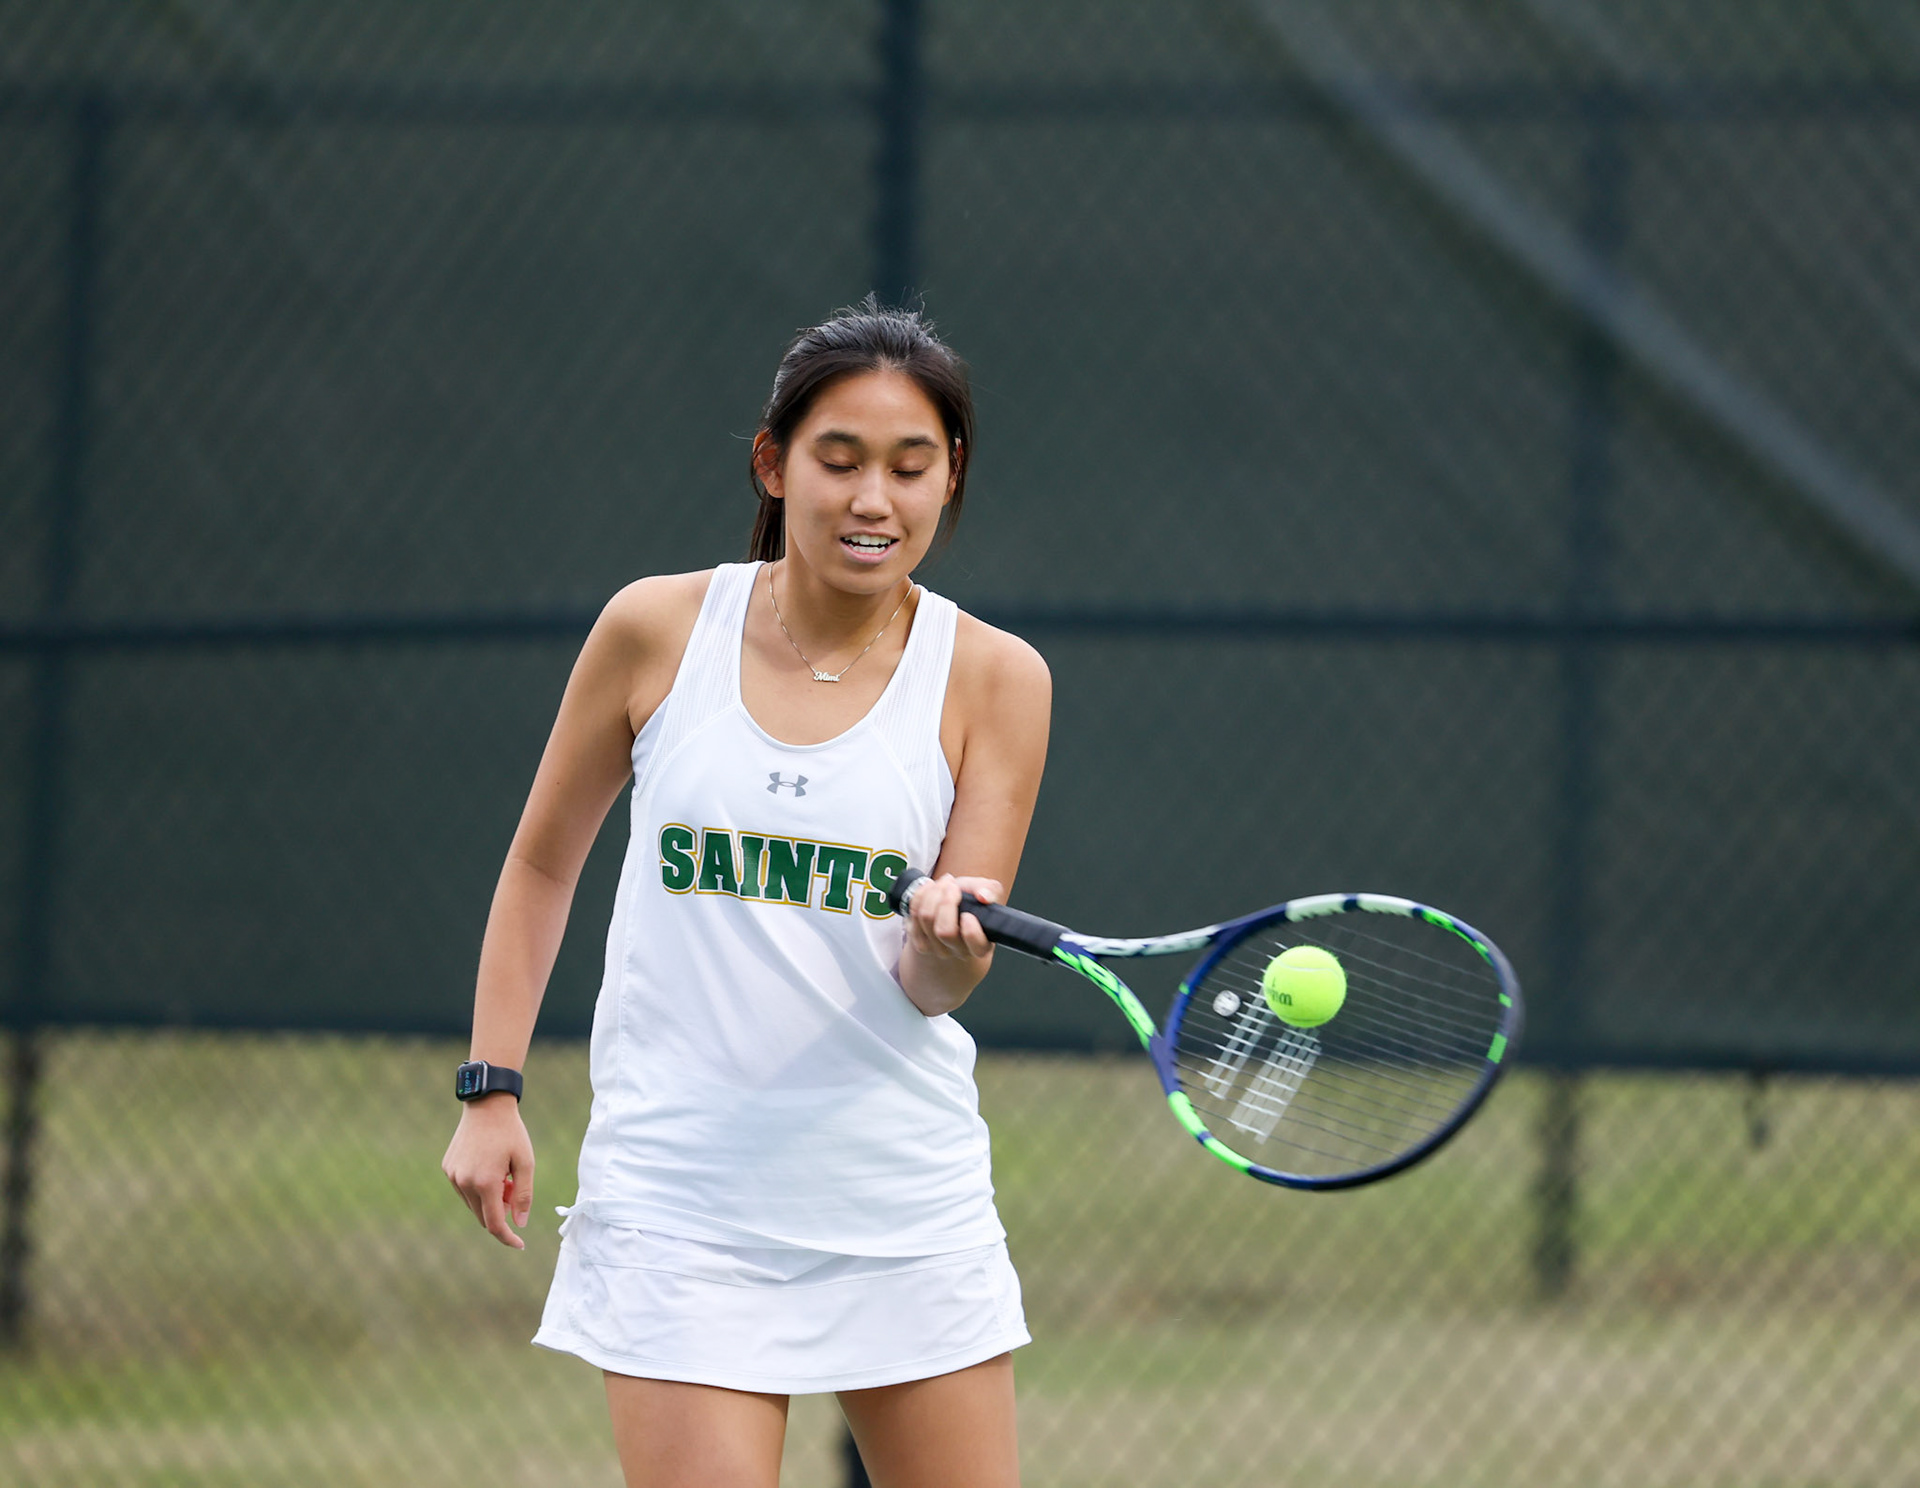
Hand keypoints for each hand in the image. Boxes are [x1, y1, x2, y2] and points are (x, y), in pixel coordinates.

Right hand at [441, 1095, 534, 1249]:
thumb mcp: (525, 1163)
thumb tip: (519, 1223)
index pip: (495, 1224)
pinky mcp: (448, 1168)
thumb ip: (523, 1196)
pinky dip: (477, 1188)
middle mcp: (464, 1182)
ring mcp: (453, 1175)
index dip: (507, 1237)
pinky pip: (464, 1189)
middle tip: (513, 1189)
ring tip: (502, 1175)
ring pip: (473, 1204)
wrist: (487, 1106)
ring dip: (489, 1200)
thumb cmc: (511, 1133)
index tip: (519, 1244)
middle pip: (483, 1216)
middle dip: (501, 1212)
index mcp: (485, 1183)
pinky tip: (489, 1167)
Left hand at [904, 872, 1003, 964]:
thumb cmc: (970, 906)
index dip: (971, 931)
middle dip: (947, 902)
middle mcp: (957, 950)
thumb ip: (990, 890)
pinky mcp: (917, 938)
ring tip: (943, 884)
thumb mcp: (985, 895)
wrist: (950, 914)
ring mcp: (935, 947)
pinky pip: (913, 913)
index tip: (968, 914)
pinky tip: (930, 887)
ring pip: (926, 919)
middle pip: (945, 931)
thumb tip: (984, 896)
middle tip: (953, 887)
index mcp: (980, 945)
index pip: (976, 946)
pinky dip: (920, 895)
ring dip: (933, 893)